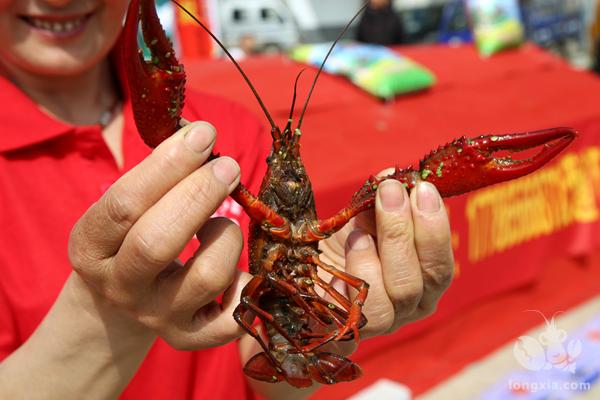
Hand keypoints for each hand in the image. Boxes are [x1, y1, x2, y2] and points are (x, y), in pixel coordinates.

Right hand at [69, 121, 249, 349]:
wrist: (121, 298)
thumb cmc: (131, 236)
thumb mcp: (127, 209)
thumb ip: (158, 178)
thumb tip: (203, 138)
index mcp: (90, 247)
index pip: (124, 204)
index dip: (167, 166)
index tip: (203, 134)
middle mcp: (120, 287)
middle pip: (158, 242)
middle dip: (200, 195)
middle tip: (228, 166)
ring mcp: (156, 316)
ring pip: (207, 276)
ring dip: (226, 235)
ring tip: (222, 222)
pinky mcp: (189, 337)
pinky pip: (234, 316)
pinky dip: (245, 285)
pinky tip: (236, 266)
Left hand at [320, 175, 454, 338]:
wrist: (304, 275)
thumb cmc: (344, 244)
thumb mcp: (364, 219)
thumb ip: (380, 203)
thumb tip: (391, 175)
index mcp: (424, 282)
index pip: (441, 264)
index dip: (434, 227)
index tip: (421, 188)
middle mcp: (409, 307)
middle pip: (419, 281)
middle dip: (404, 232)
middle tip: (389, 193)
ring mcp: (380, 324)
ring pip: (391, 302)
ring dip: (377, 259)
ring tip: (359, 233)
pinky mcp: (346, 335)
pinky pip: (355, 318)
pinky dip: (353, 280)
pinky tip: (345, 254)